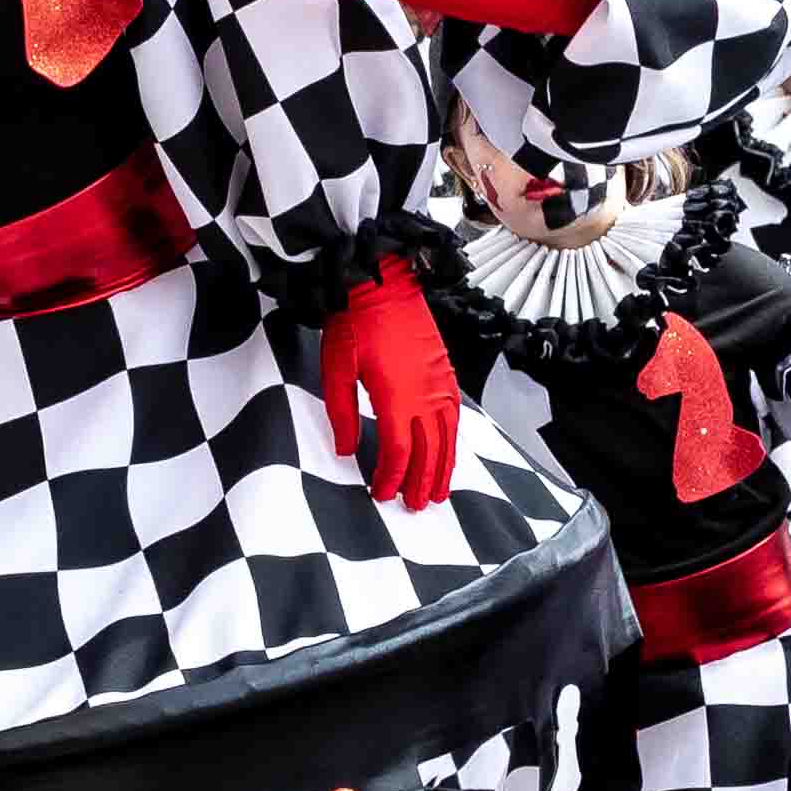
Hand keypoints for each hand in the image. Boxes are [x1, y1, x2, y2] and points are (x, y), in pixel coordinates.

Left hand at [316, 253, 461, 510]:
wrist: (383, 283)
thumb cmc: (355, 323)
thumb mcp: (336, 368)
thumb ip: (341, 413)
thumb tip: (345, 450)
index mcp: (396, 396)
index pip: (398, 451)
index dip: (391, 477)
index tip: (380, 493)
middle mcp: (425, 395)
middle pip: (428, 451)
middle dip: (420, 482)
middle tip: (414, 507)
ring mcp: (440, 384)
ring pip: (447, 437)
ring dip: (443, 468)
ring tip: (439, 493)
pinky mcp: (445, 373)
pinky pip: (455, 415)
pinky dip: (453, 440)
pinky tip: (449, 452)